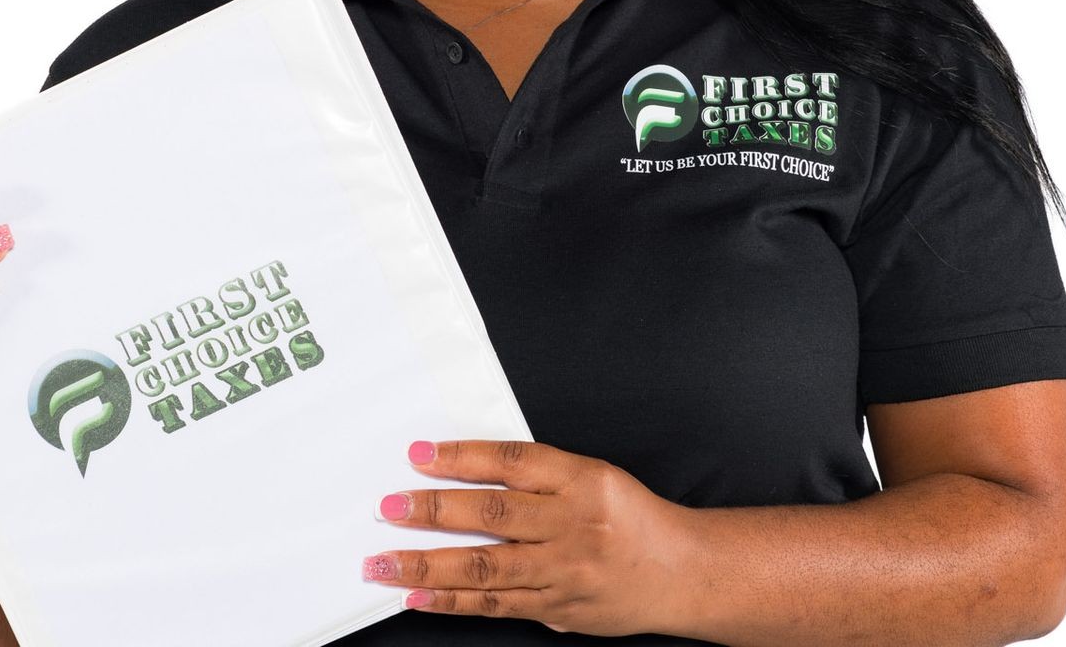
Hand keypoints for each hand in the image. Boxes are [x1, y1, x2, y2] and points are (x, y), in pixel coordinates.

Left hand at [362, 439, 692, 634]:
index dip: (462, 457)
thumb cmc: (631, 518)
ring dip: (427, 565)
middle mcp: (574, 525)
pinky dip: (453, 601)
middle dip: (433, 511)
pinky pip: (496, 605)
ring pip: (487, 567)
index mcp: (583, 480)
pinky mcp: (557, 609)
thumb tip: (464, 472)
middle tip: (389, 507)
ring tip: (384, 562)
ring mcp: (564, 572)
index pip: (513, 463)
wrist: (681, 573)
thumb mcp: (594, 476)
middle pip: (492, 515)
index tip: (419, 455)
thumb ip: (538, 476)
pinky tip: (418, 596)